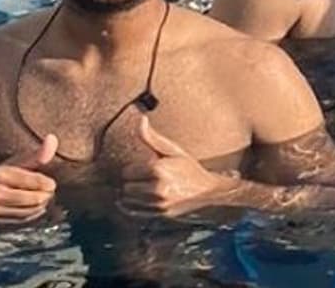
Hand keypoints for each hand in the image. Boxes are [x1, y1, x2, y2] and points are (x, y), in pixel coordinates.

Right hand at [0, 134, 57, 224]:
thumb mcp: (13, 163)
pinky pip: (22, 221)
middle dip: (46, 195)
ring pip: (30, 211)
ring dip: (41, 206)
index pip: (35, 181)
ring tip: (41, 198)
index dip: (47, 183)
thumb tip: (53, 138)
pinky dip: (32, 215)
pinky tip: (34, 208)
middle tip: (48, 192)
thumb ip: (36, 154)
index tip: (50, 183)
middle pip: (35, 199)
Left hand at [120, 116, 234, 217]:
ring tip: (145, 189)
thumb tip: (140, 119)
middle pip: (125, 187)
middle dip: (132, 182)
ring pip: (127, 200)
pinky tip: (144, 199)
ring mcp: (157, 204)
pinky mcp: (158, 215)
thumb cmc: (190, 169)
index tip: (144, 168)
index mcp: (158, 169)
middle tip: (144, 179)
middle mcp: (157, 188)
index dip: (134, 169)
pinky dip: (133, 206)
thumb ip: (152, 137)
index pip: (127, 172)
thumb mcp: (174, 150)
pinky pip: (133, 212)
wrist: (209, 192)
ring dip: (131, 195)